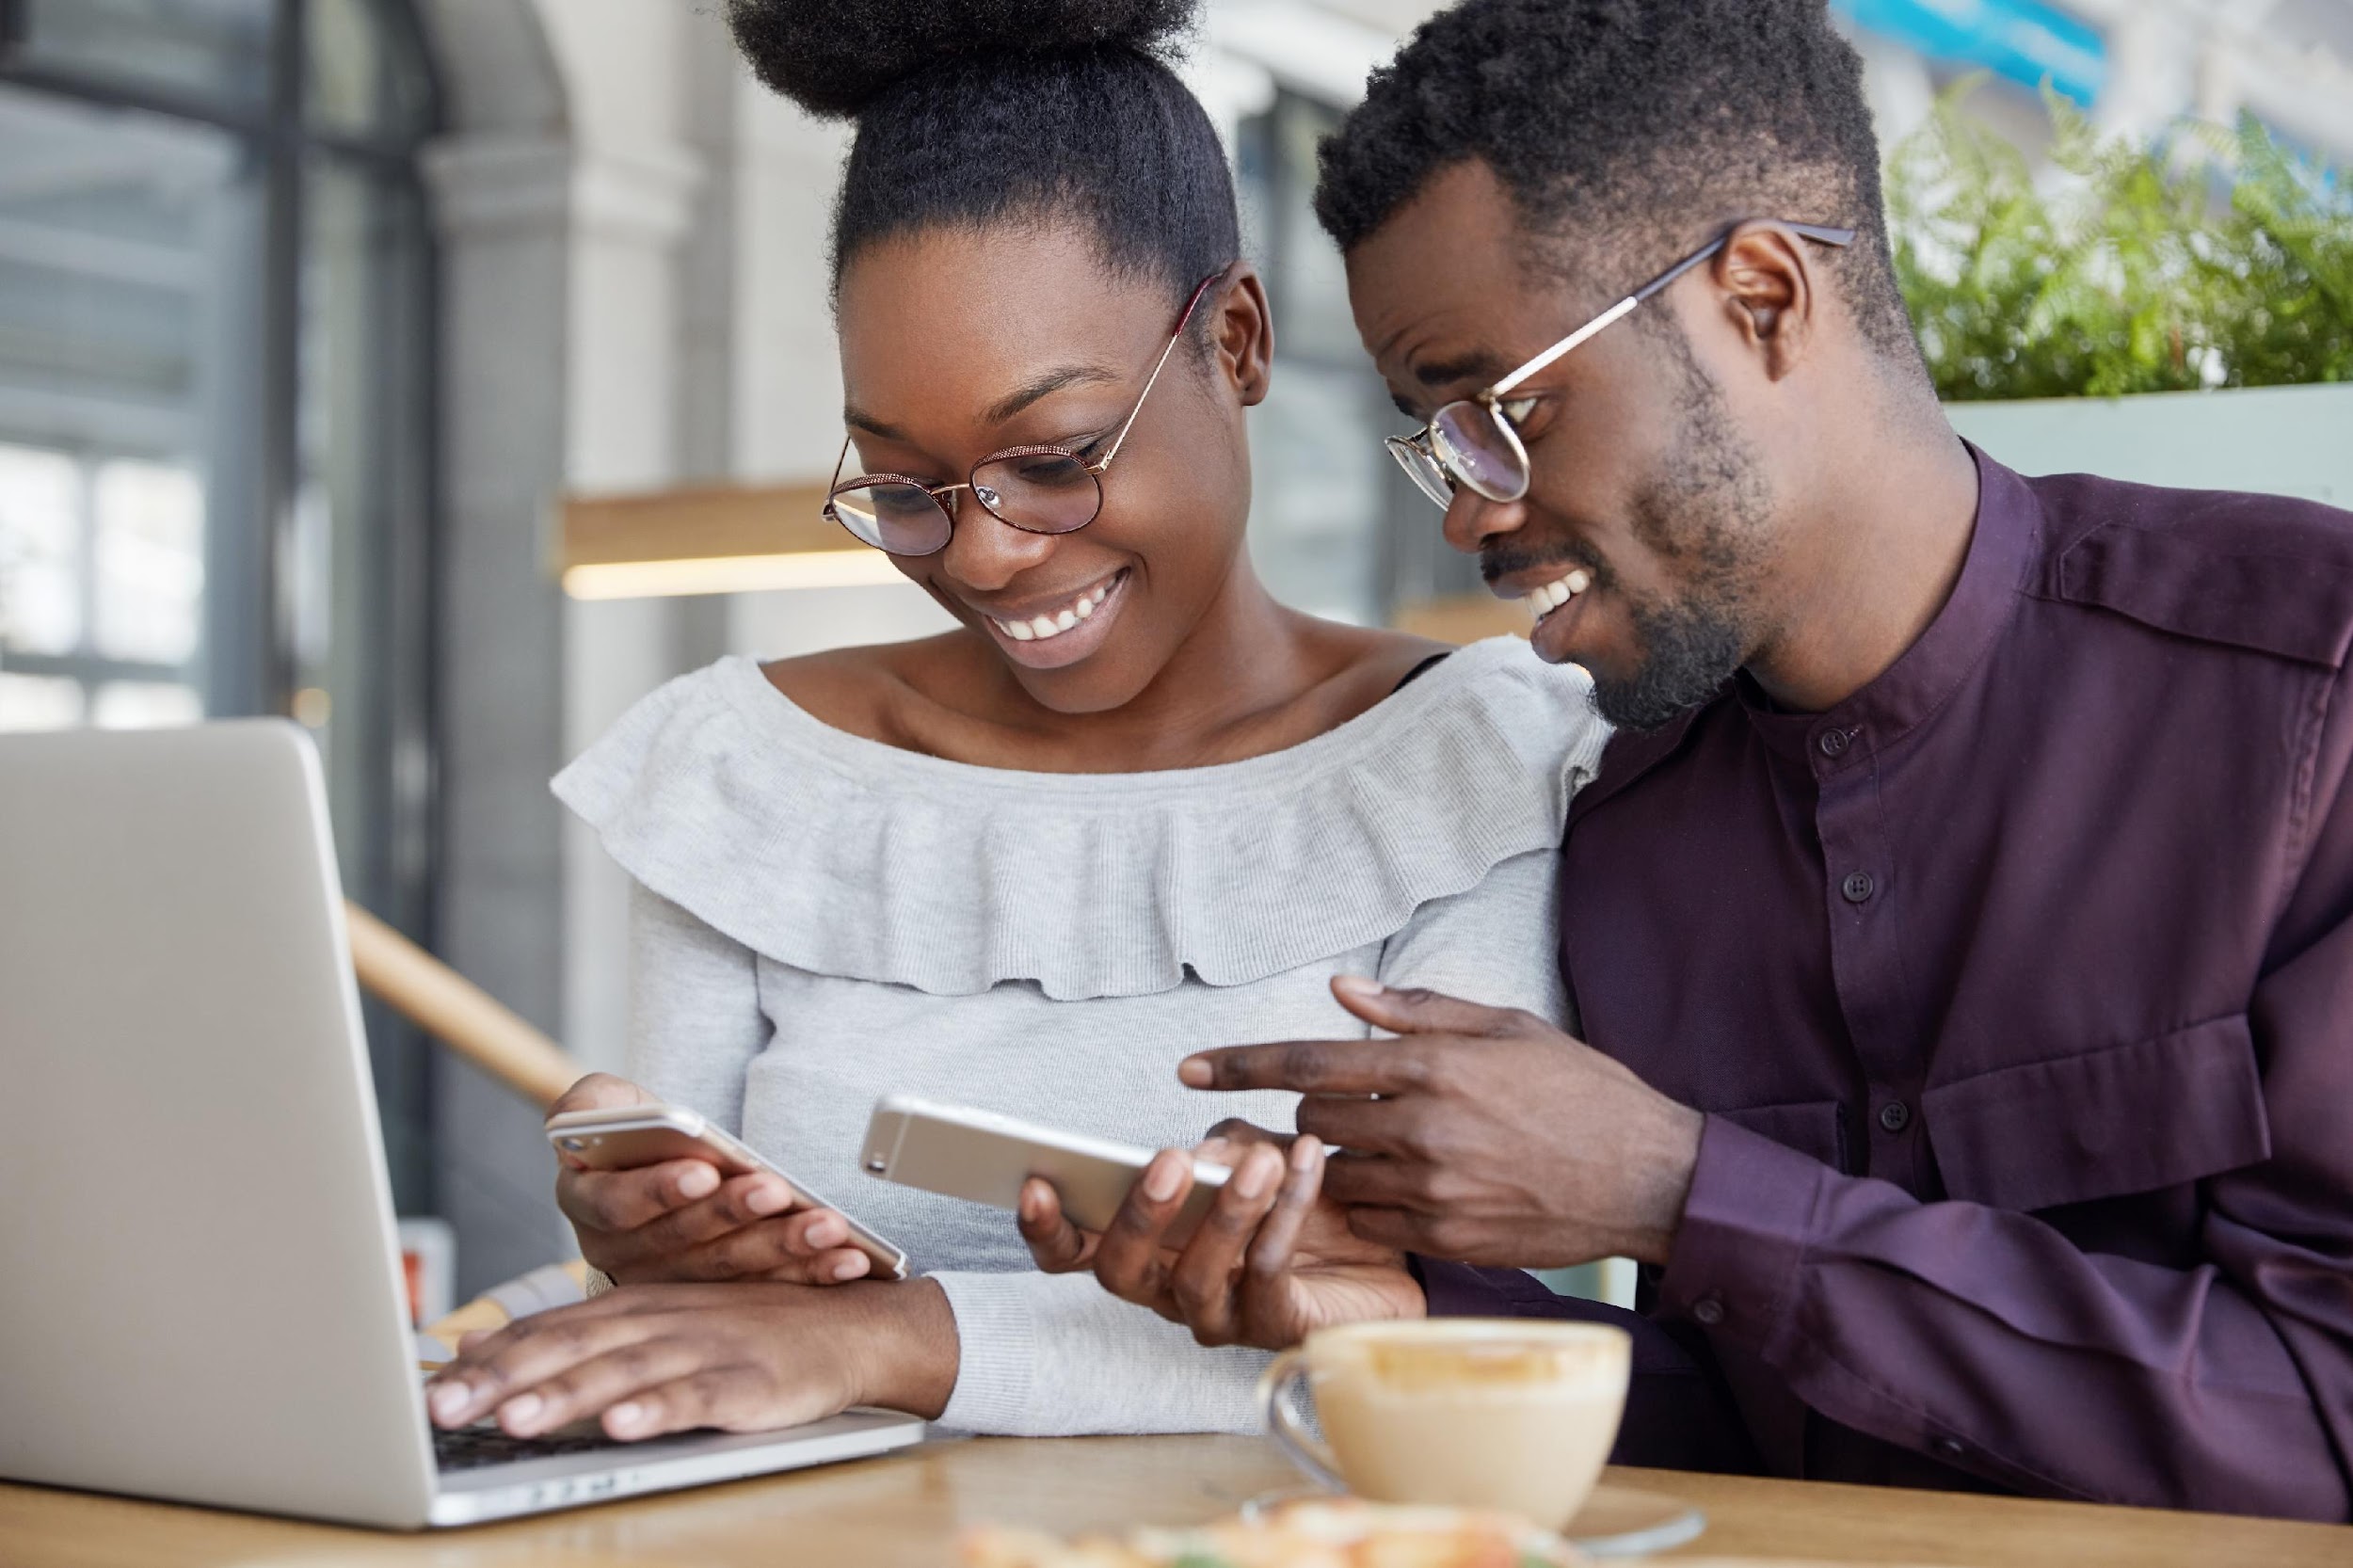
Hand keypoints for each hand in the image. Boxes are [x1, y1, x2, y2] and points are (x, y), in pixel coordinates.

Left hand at [423, 1279, 958, 1440]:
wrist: (846, 1327)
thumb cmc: (740, 1332)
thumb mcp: (649, 1323)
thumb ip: (565, 1337)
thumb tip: (472, 1352)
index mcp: (629, 1309)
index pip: (546, 1334)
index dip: (487, 1364)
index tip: (432, 1397)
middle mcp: (659, 1321)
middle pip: (573, 1351)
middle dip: (506, 1380)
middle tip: (449, 1409)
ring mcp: (704, 1349)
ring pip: (626, 1372)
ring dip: (569, 1396)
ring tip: (517, 1420)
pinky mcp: (748, 1381)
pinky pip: (698, 1396)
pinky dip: (660, 1409)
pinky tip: (624, 1426)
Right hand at [551, 1074, 876, 1286]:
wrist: (661, 1168)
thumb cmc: (631, 1134)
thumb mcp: (599, 1106)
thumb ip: (589, 1104)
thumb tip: (588, 1115)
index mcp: (588, 1204)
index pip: (617, 1204)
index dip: (659, 1190)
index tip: (704, 1171)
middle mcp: (624, 1254)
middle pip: (684, 1241)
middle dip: (735, 1216)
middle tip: (778, 1192)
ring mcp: (675, 1283)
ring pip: (732, 1270)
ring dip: (784, 1249)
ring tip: (829, 1227)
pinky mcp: (721, 1301)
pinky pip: (769, 1290)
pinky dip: (813, 1275)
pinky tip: (850, 1261)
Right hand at [1018, 1120, 1425, 1350]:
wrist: (1389, 1249)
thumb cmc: (1309, 1203)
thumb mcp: (1261, 1152)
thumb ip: (1227, 1146)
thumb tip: (1202, 1151)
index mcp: (1148, 1244)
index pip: (1074, 1250)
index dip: (1046, 1227)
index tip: (1036, 1180)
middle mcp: (1169, 1289)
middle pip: (1120, 1273)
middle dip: (1138, 1216)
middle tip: (1170, 1164)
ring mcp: (1220, 1317)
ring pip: (1194, 1278)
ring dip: (1225, 1212)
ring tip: (1259, 1162)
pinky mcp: (1276, 1329)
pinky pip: (1267, 1277)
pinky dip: (1284, 1214)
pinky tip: (1302, 1169)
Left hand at [1178, 977, 1705, 1268]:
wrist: (1649, 1177)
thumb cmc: (1583, 1093)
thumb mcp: (1507, 1028)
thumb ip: (1417, 1011)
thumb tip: (1341, 990)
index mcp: (1434, 1065)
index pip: (1310, 1059)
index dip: (1239, 1064)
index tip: (1189, 1070)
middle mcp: (1423, 1126)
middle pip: (1312, 1118)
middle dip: (1304, 1110)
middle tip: (1320, 1109)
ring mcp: (1432, 1188)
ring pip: (1333, 1174)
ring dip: (1330, 1160)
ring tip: (1354, 1151)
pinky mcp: (1445, 1237)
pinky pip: (1370, 1220)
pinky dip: (1368, 1202)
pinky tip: (1399, 1187)